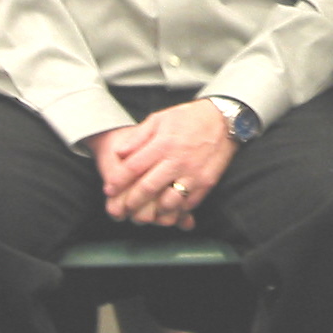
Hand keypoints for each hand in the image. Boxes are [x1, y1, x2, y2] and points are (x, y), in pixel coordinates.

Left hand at [89, 102, 236, 228]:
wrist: (223, 121)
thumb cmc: (188, 118)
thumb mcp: (159, 118)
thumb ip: (138, 136)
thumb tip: (119, 153)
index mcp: (163, 144)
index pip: (134, 167)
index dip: (118, 181)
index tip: (109, 190)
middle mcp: (177, 161)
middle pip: (148, 188)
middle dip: (131, 201)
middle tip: (121, 208)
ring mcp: (193, 175)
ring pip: (168, 202)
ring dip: (153, 211)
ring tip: (142, 214)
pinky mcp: (206, 184)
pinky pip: (187, 204)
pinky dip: (174, 211)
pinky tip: (164, 212)